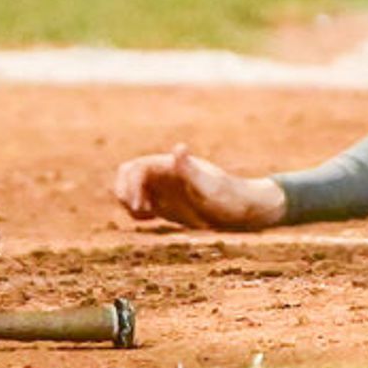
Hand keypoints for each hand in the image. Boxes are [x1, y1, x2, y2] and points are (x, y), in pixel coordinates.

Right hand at [113, 145, 285, 231]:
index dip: (129, 185)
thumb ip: (190, 170)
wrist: (244, 210)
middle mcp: (165, 174)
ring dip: (128, 200)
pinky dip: (136, 210)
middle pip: (127, 174)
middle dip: (123, 191)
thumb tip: (178, 148)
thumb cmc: (229, 199)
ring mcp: (165, 188)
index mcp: (170, 166)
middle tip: (136, 211)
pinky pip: (141, 202)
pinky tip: (150, 219)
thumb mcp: (210, 187)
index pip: (136, 168)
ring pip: (131, 188)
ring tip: (144, 216)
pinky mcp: (166, 203)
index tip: (138, 208)